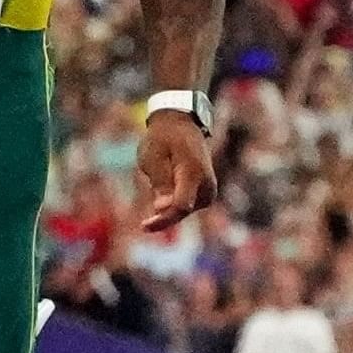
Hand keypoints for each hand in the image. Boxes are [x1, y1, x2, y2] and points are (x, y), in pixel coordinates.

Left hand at [134, 110, 218, 232]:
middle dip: (162, 212)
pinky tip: (166, 179)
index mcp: (192, 173)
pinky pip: (186, 205)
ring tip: (160, 174)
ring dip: (166, 203)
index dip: (163, 220)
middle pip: (182, 211)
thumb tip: (162, 209)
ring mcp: (209, 189)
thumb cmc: (163, 139)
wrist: (181, 125)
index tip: (144, 226)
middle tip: (149, 191)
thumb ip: (160, 183)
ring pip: (183, 210)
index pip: (181, 206)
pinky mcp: (206, 193)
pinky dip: (172, 200)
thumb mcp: (153, 157)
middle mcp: (206, 184)